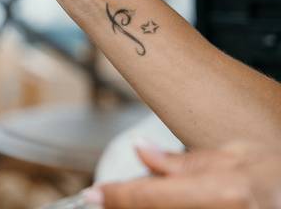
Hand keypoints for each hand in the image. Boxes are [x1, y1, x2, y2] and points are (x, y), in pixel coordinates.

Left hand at [92, 141, 280, 207]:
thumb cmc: (270, 177)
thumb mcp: (231, 157)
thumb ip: (181, 162)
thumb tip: (140, 151)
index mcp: (222, 191)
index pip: (149, 196)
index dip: (114, 195)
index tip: (91, 195)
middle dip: (128, 203)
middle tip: (116, 194)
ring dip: (147, 207)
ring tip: (168, 193)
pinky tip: (174, 203)